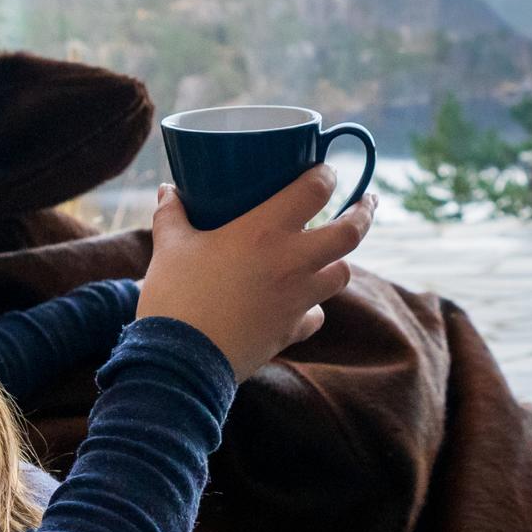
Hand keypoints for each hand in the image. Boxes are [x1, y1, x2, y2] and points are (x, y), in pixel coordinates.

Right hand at [137, 164, 370, 377]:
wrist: (180, 360)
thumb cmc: (175, 296)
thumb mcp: (169, 246)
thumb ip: (171, 214)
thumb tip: (167, 191)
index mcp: (263, 231)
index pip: (315, 190)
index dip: (327, 174)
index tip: (326, 170)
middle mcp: (291, 262)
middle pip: (350, 233)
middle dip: (363, 214)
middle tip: (364, 202)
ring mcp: (297, 298)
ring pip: (342, 275)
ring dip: (339, 261)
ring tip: (330, 253)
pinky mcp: (291, 330)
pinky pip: (316, 316)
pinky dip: (313, 309)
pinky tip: (299, 305)